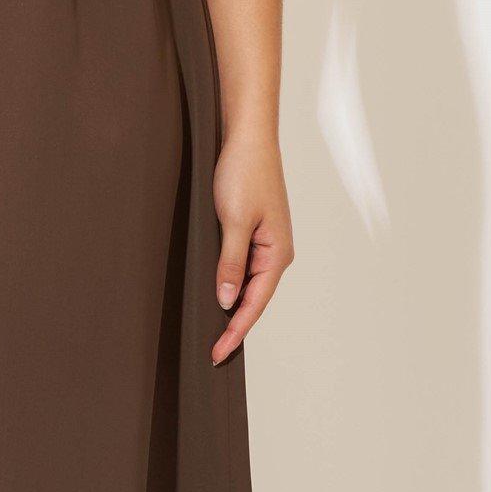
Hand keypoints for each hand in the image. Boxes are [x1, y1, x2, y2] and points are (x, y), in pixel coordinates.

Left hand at [209, 134, 292, 365]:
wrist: (247, 138)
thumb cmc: (244, 173)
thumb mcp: (233, 221)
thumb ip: (230, 263)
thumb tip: (227, 300)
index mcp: (277, 253)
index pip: (255, 304)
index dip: (235, 331)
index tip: (218, 353)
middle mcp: (276, 252)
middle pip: (254, 300)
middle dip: (235, 326)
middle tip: (213, 353)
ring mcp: (265, 243)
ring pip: (248, 285)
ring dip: (232, 308)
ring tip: (214, 333)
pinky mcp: (254, 232)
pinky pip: (242, 267)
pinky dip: (231, 285)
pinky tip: (218, 296)